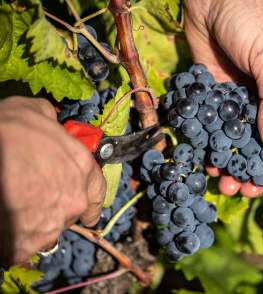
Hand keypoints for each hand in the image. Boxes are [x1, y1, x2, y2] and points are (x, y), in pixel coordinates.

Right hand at [0, 97, 105, 264]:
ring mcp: (51, 225)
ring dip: (31, 226)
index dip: (90, 204)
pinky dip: (12, 241)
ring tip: (14, 211)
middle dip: (53, 209)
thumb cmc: (11, 128)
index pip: (97, 194)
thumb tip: (53, 126)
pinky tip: (5, 226)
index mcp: (84, 169)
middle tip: (31, 200)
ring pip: (44, 232)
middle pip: (68, 214)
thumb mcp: (40, 112)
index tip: (88, 213)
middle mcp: (75, 201)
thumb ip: (56, 128)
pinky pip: (19, 248)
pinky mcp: (23, 244)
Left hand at [184, 0, 262, 196]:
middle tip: (248, 189)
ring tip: (225, 183)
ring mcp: (244, 104)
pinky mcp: (218, 101)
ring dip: (235, 165)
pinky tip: (206, 161)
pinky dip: (213, 148)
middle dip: (262, 171)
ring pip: (243, 144)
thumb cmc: (252, 22)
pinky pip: (218, 131)